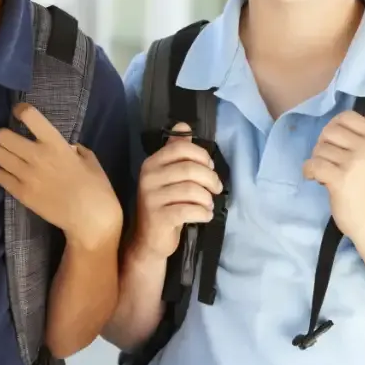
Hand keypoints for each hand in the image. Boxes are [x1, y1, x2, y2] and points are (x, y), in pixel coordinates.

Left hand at [0, 103, 122, 247]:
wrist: (90, 219)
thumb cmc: (96, 187)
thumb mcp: (89, 159)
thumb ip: (73, 149)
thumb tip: (64, 146)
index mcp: (56, 144)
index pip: (30, 116)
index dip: (20, 110)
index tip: (19, 112)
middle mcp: (37, 156)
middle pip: (2, 136)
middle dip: (4, 136)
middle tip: (10, 141)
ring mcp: (26, 176)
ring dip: (1, 154)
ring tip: (9, 158)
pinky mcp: (20, 194)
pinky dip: (2, 172)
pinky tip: (10, 175)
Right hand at [133, 123, 221, 261]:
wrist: (149, 239)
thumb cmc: (165, 204)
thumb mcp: (170, 176)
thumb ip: (177, 151)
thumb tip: (184, 125)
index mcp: (152, 163)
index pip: (182, 148)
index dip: (202, 156)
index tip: (210, 168)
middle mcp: (148, 177)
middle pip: (190, 169)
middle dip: (210, 179)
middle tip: (216, 189)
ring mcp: (151, 198)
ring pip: (191, 190)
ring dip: (207, 199)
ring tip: (208, 204)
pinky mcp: (158, 218)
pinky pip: (189, 210)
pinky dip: (203, 213)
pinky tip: (205, 215)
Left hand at [303, 111, 364, 241]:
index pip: (347, 116)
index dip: (335, 128)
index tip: (336, 143)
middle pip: (329, 131)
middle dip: (323, 144)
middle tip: (329, 159)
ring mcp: (354, 163)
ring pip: (320, 148)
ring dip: (318, 160)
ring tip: (327, 172)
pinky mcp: (340, 179)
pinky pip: (313, 164)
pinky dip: (309, 171)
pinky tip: (316, 178)